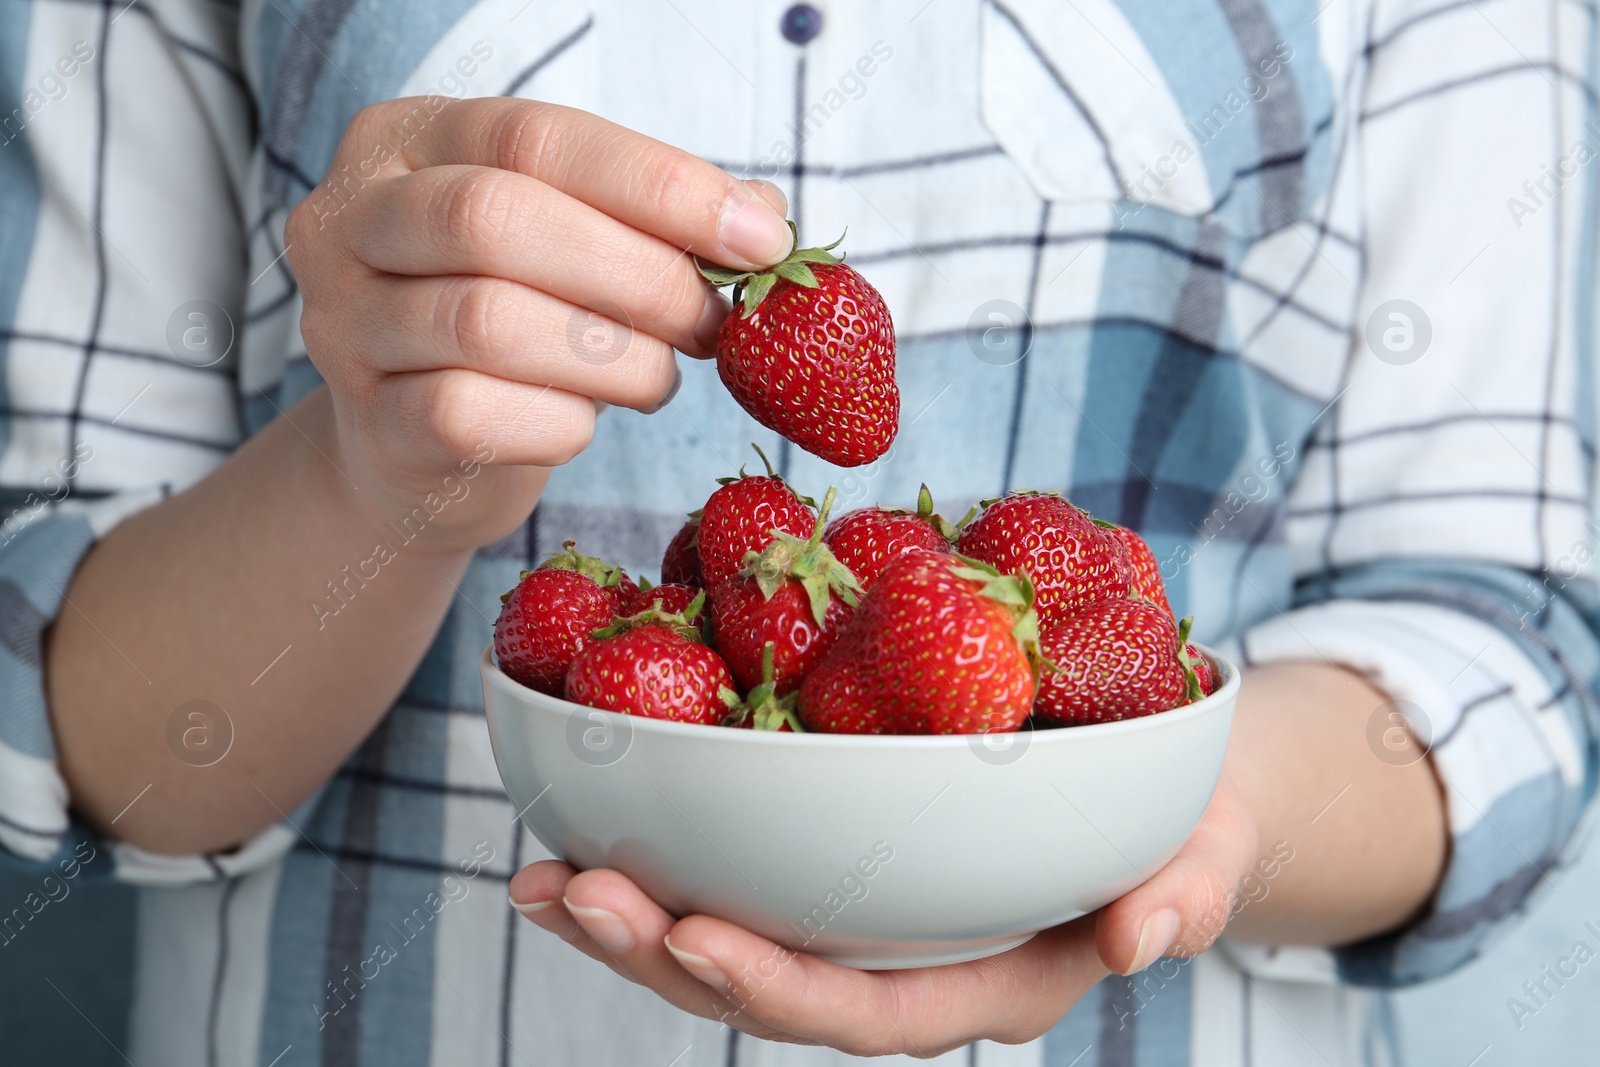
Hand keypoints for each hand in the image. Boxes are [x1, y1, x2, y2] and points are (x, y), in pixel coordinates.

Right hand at [284, 97, 792, 550]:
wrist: (424, 453)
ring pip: (487, 322)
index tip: (758, 239)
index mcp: (408, 138)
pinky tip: (583, 422)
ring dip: (611, 359)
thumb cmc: (518, 323)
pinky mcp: (368, 424)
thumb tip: (763, 218)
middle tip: (711, 324)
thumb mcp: (578, 245)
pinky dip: (557, 423)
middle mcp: (349, 218)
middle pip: (499, 220)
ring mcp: (343, 322)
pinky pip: (470, 414)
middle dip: (638, 275)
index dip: (658, 185)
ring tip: (658, 376)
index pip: (537, 137)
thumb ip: (657, 218)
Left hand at [508, 777, 1258, 1056]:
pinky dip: (660, 863)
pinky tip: (583, 828)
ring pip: (731, 949)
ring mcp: (864, 930)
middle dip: (664, 955)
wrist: (1161, 797)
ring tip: (536, 876)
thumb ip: (1188, 894)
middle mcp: (908, 973)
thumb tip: (1147, 938)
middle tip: (569, 893)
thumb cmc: (1184, 825)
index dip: (777, 987)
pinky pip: (738, 885)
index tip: (692, 936)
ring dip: (632, 919)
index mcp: (987, 987)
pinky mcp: (836, 878)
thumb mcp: (1207, 850)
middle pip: (769, 991)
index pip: (868, 1012)